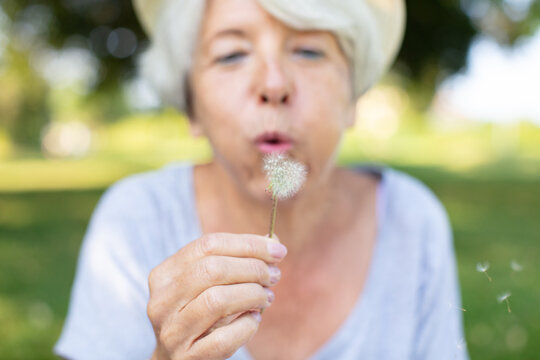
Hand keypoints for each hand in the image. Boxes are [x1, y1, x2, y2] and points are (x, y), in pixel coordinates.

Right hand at [148, 233, 286, 359]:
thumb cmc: (201, 315)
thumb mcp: (211, 284)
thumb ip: (238, 260)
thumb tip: (273, 243)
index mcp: (164, 274)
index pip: (208, 245)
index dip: (247, 244)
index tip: (277, 250)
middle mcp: (161, 301)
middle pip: (212, 269)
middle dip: (252, 268)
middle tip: (274, 275)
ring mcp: (171, 331)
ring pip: (216, 300)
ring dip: (252, 294)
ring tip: (267, 297)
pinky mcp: (186, 357)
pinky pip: (223, 338)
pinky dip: (246, 326)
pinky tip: (254, 320)